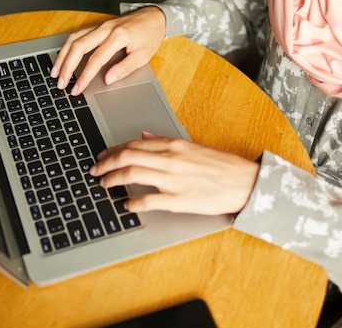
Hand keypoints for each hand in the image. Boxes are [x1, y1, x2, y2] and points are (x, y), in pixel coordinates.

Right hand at [51, 6, 165, 94]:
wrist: (154, 17)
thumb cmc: (149, 36)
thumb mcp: (143, 56)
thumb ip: (124, 68)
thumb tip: (107, 79)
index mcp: (118, 36)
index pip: (96, 59)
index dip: (84, 76)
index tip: (77, 88)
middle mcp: (106, 29)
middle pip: (78, 46)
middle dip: (67, 66)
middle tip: (60, 83)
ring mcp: (100, 26)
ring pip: (74, 39)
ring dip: (62, 56)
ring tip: (55, 72)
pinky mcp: (97, 26)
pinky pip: (77, 35)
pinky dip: (67, 47)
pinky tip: (62, 58)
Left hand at [89, 132, 259, 215]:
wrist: (246, 182)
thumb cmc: (221, 166)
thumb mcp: (192, 146)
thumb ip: (165, 141)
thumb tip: (144, 136)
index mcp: (174, 145)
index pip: (134, 144)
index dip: (113, 150)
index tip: (102, 155)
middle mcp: (170, 159)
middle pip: (127, 157)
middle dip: (105, 163)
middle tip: (95, 170)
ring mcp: (173, 180)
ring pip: (132, 174)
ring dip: (112, 179)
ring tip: (104, 184)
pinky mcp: (179, 200)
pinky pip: (148, 201)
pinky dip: (132, 203)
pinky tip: (126, 205)